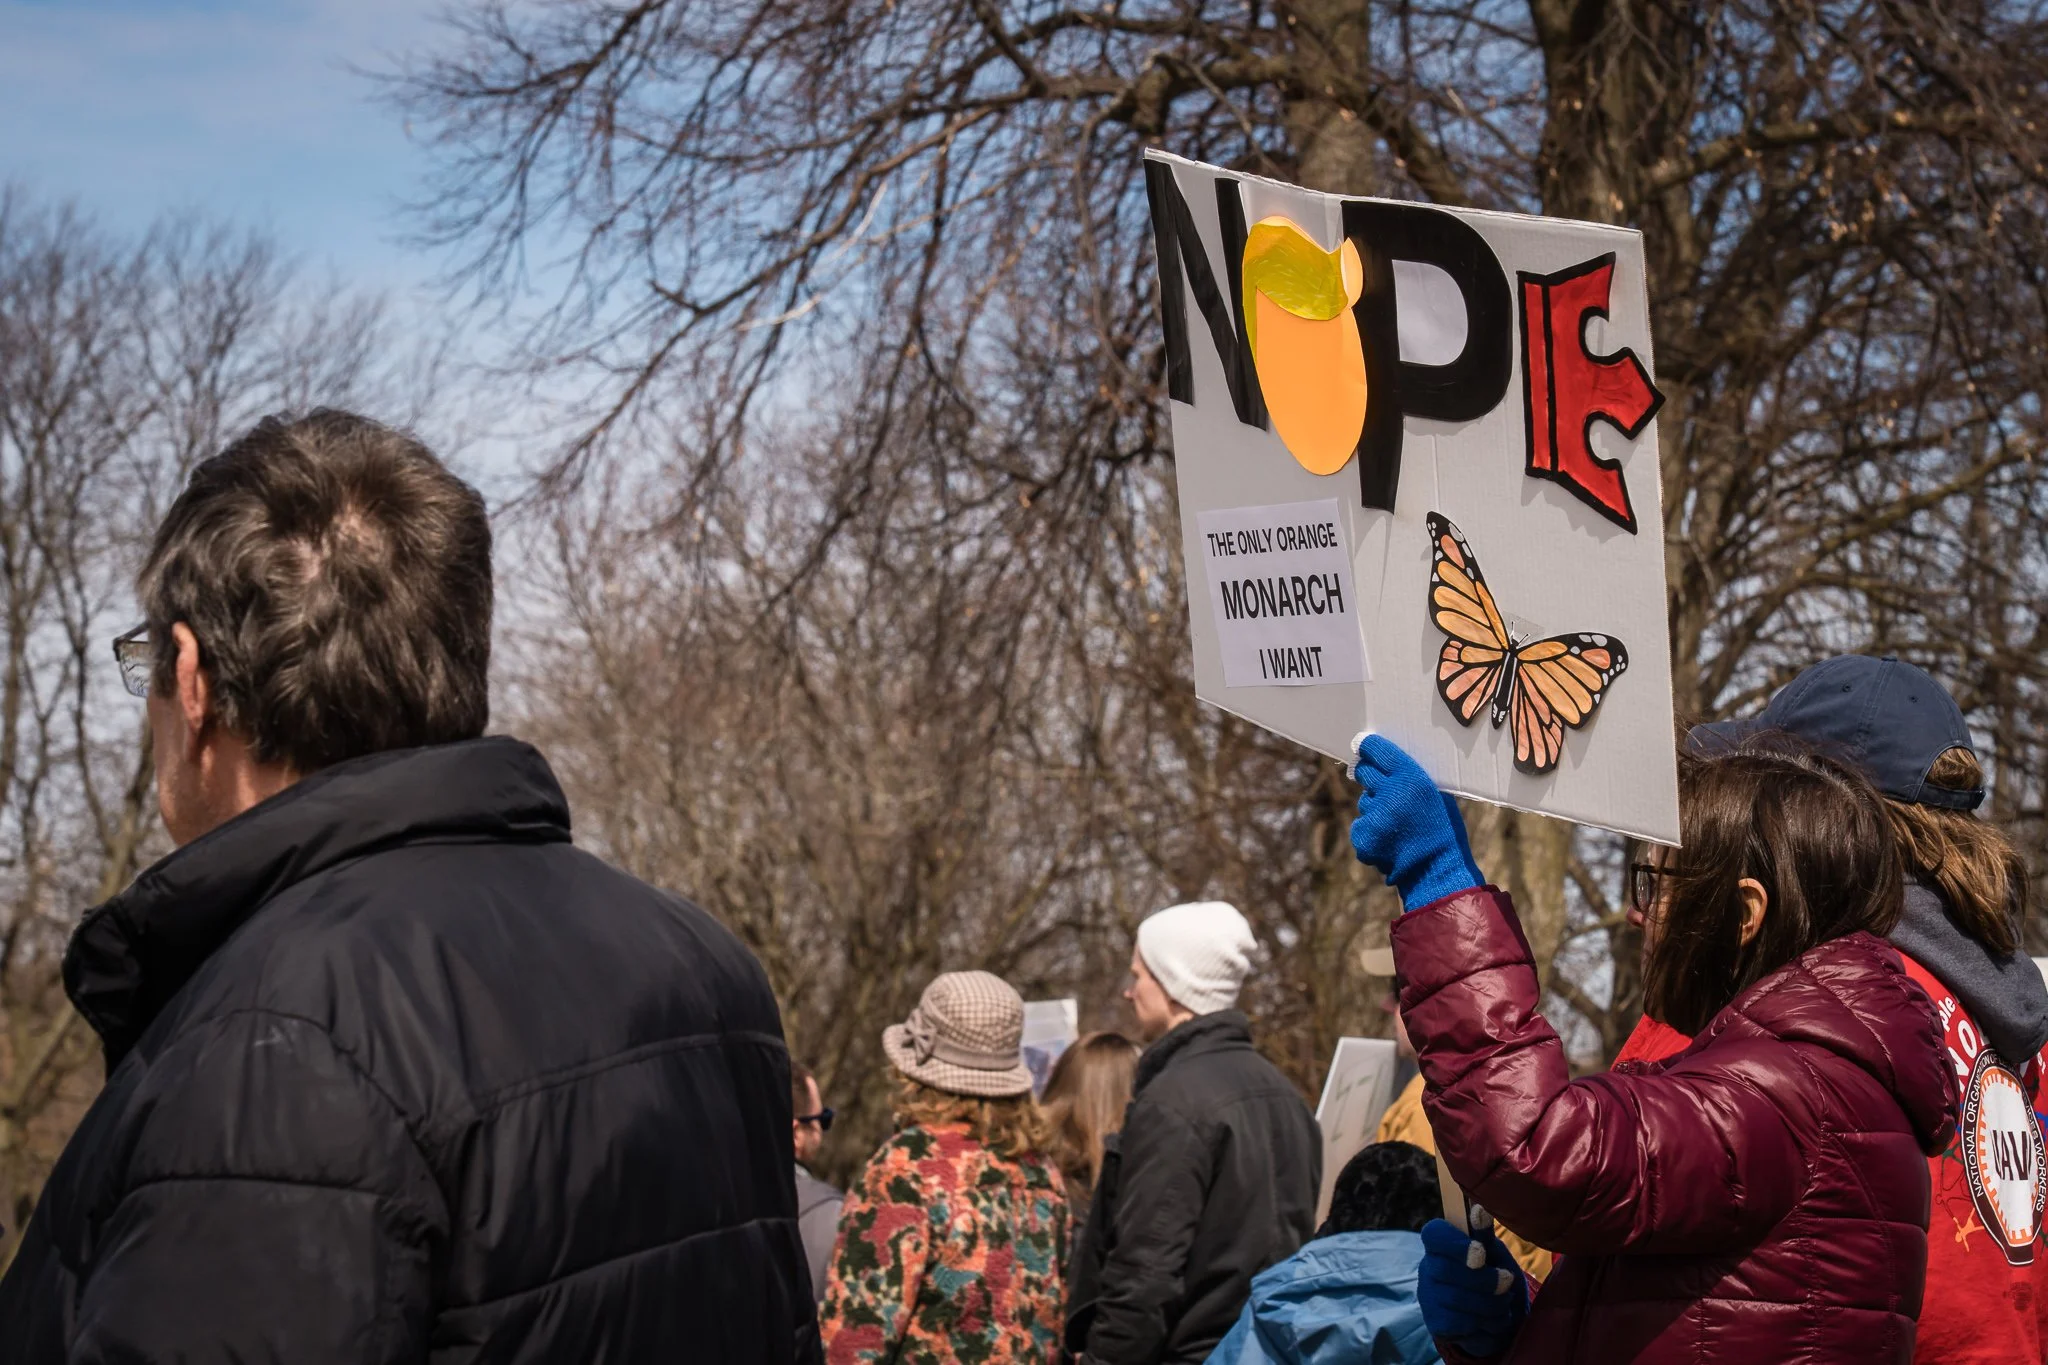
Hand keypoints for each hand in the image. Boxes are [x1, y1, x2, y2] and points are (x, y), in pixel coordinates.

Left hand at [1349, 733, 1481, 911]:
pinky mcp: (1363, 837)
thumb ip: (1413, 778)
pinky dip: (1370, 832)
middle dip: (1370, 776)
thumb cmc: (1442, 830)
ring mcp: (1374, 817)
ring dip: (1375, 808)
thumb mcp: (1437, 795)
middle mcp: (1390, 794)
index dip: (1369, 747)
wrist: (1437, 872)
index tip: (1363, 745)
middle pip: (1365, 772)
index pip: (1378, 751)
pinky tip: (1389, 842)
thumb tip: (1386, 761)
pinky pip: (1360, 825)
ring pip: (1365, 802)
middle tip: (1382, 786)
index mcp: (1412, 779)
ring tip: (1398, 825)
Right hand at [1416, 1211, 1527, 1358]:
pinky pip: (1461, 1323)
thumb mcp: (1495, 1254)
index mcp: (1441, 1244)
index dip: (1455, 1244)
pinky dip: (1485, 1323)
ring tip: (1504, 1302)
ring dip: (1490, 1303)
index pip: (1433, 1235)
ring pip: (1456, 1299)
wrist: (1501, 1320)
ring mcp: (1429, 1297)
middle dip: (1483, 1279)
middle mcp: (1428, 1268)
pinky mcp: (1436, 1323)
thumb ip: (1485, 1236)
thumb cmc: (1495, 1277)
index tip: (1481, 1253)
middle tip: (1507, 1281)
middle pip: (1446, 1270)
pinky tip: (1491, 1319)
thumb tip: (1479, 1210)